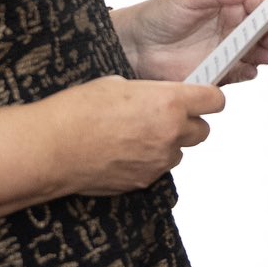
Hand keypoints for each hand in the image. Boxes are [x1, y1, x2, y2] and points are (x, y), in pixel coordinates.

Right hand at [43, 75, 225, 194]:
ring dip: (167, 144)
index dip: (209, 99)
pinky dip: (148, 162)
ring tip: (135, 136)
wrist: (52, 147)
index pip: (215, 101)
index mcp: (169, 103)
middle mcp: (171, 133)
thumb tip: (158, 99)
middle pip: (202, 130)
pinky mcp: (145, 181)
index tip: (202, 98)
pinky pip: (158, 169)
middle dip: (188, 123)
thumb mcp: (119, 85)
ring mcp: (159, 161)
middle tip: (165, 117)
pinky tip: (123, 153)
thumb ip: (150, 94)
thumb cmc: (78, 111)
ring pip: (179, 152)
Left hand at [111, 0, 267, 84]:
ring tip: (263, 56)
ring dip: (264, 54)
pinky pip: (241, 72)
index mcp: (228, 4)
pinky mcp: (218, 70)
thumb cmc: (159, 14)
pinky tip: (249, 70)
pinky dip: (249, 72)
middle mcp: (231, 26)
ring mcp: (225, 49)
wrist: (134, 46)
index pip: (261, 3)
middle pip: (263, 30)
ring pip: (256, 52)